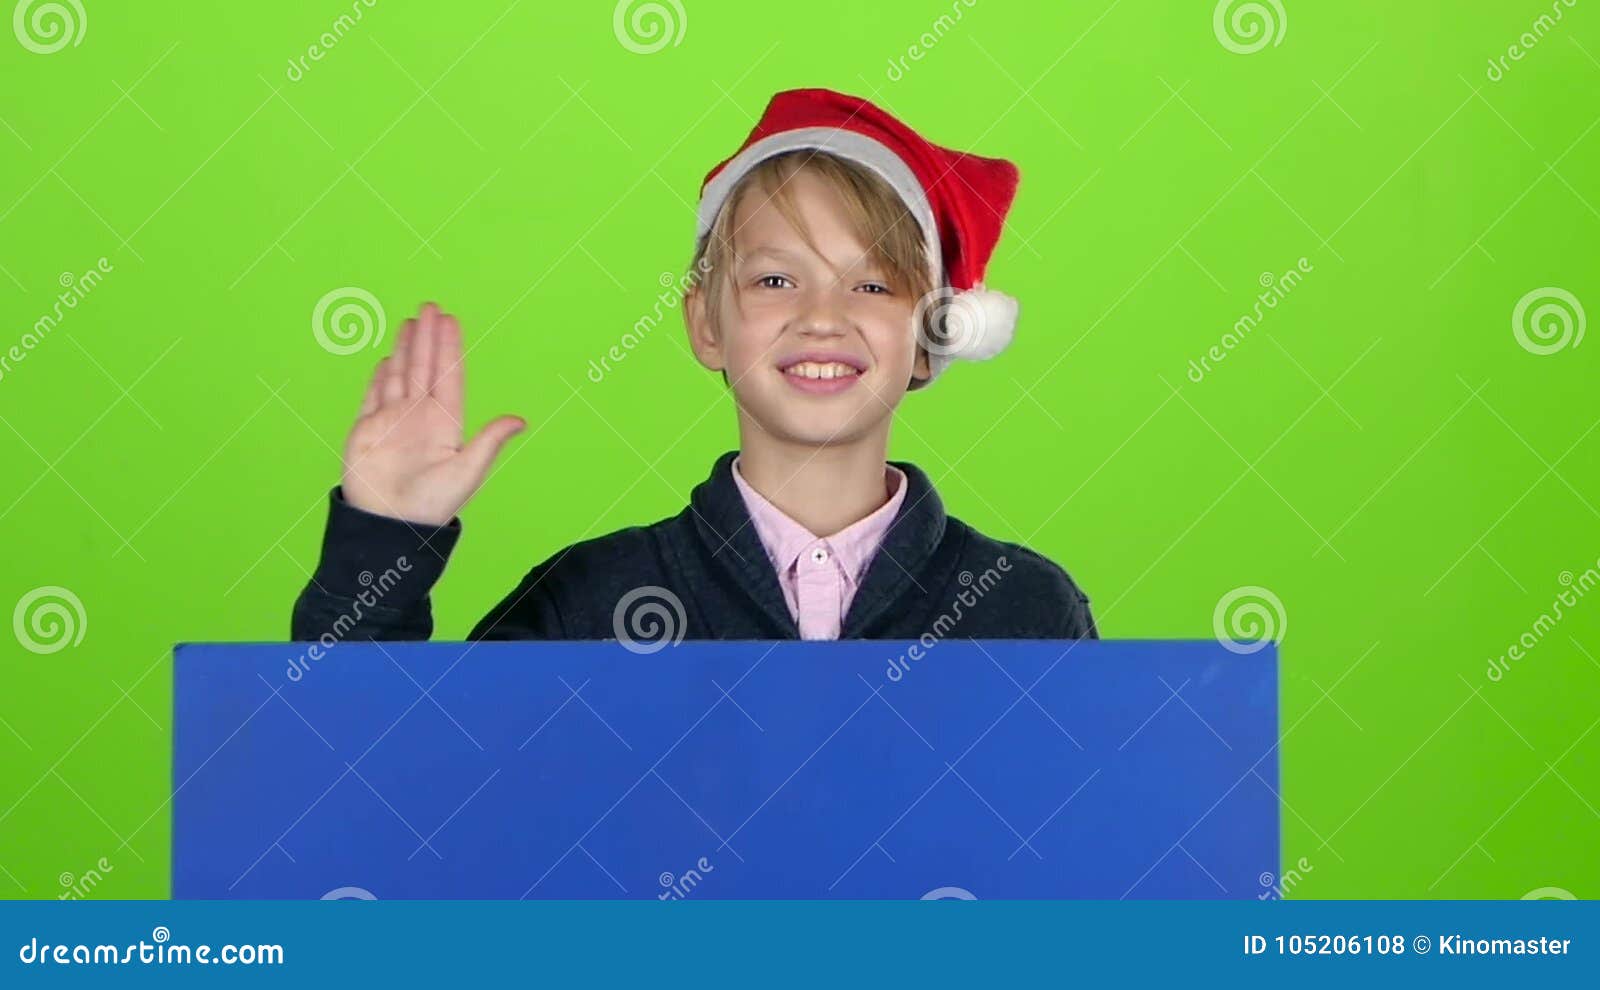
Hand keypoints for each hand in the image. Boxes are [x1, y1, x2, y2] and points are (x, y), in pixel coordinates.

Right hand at [340, 302, 524, 525]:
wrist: (388, 527)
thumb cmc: (431, 505)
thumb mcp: (466, 472)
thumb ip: (489, 442)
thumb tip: (520, 420)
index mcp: (445, 424)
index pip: (449, 376)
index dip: (449, 347)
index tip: (450, 319)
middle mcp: (420, 418)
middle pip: (425, 367)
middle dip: (428, 337)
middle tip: (430, 305)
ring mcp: (393, 421)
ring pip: (400, 375)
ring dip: (406, 349)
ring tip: (410, 323)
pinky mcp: (367, 430)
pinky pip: (374, 396)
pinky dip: (380, 377)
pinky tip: (388, 359)